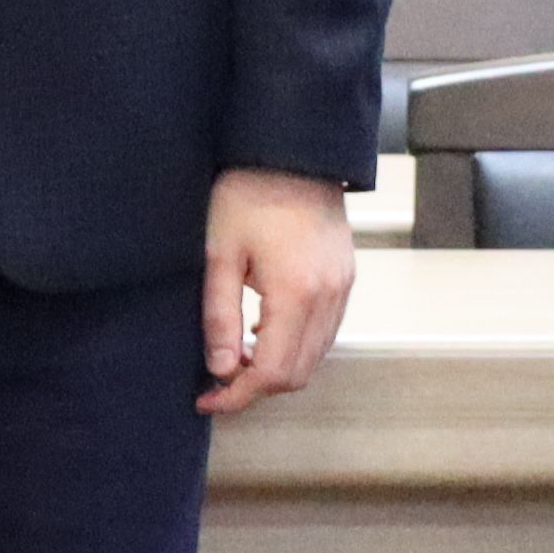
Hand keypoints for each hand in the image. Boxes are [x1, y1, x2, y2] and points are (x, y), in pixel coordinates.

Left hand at [199, 169, 355, 416]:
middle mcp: (328, 297)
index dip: (238, 395)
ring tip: (239, 355)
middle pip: (299, 373)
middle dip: (257, 387)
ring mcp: (342, 288)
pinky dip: (297, 346)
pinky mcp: (345, 278)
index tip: (208, 398)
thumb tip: (220, 368)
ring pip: (315, 356)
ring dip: (278, 368)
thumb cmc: (250, 194)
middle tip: (218, 380)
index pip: (272, 372)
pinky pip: (325, 332)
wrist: (294, 154)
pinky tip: (265, 330)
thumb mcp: (220, 255)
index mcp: (296, 293)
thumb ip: (220, 317)